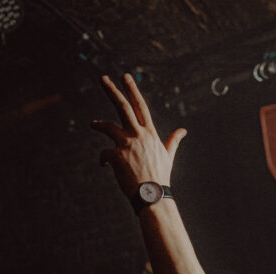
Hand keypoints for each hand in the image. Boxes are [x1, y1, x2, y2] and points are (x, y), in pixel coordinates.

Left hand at [91, 74, 186, 197]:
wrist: (152, 195)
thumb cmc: (160, 177)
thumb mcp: (168, 156)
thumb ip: (172, 141)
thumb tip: (183, 131)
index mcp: (150, 133)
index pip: (140, 106)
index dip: (132, 90)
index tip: (126, 77)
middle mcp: (138, 135)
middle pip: (123, 107)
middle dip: (112, 91)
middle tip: (103, 78)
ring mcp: (126, 144)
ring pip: (108, 126)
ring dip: (98, 124)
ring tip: (92, 124)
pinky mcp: (117, 156)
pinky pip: (104, 154)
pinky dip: (103, 159)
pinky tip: (105, 166)